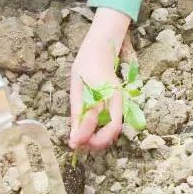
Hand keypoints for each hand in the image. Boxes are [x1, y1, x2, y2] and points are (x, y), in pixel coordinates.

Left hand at [69, 9, 128, 152]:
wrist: (101, 48)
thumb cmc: (86, 64)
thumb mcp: (77, 86)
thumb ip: (78, 112)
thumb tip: (74, 137)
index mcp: (108, 92)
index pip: (101, 120)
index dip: (87, 133)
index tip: (73, 141)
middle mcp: (117, 99)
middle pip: (113, 130)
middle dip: (96, 143)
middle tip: (77, 144)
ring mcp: (119, 101)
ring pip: (114, 129)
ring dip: (98, 139)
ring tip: (81, 139)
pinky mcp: (117, 103)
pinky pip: (112, 123)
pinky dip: (100, 131)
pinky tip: (87, 129)